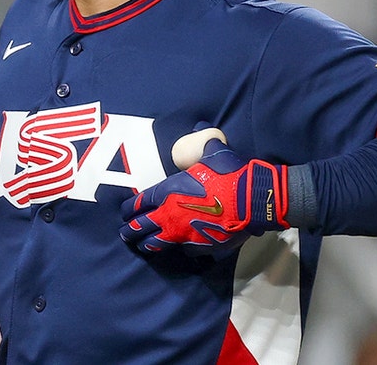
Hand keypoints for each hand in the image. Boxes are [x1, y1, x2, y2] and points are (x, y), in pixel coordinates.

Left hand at [120, 128, 288, 256]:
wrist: (252, 200)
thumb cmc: (230, 174)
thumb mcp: (214, 151)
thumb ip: (203, 142)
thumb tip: (202, 126)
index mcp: (169, 191)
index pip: (140, 202)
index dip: (129, 209)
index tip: (123, 212)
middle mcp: (170, 214)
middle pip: (141, 226)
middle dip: (131, 230)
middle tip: (125, 233)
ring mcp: (183, 233)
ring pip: (157, 243)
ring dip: (147, 244)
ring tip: (142, 245)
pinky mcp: (198, 247)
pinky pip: (183, 250)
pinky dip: (179, 249)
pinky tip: (178, 249)